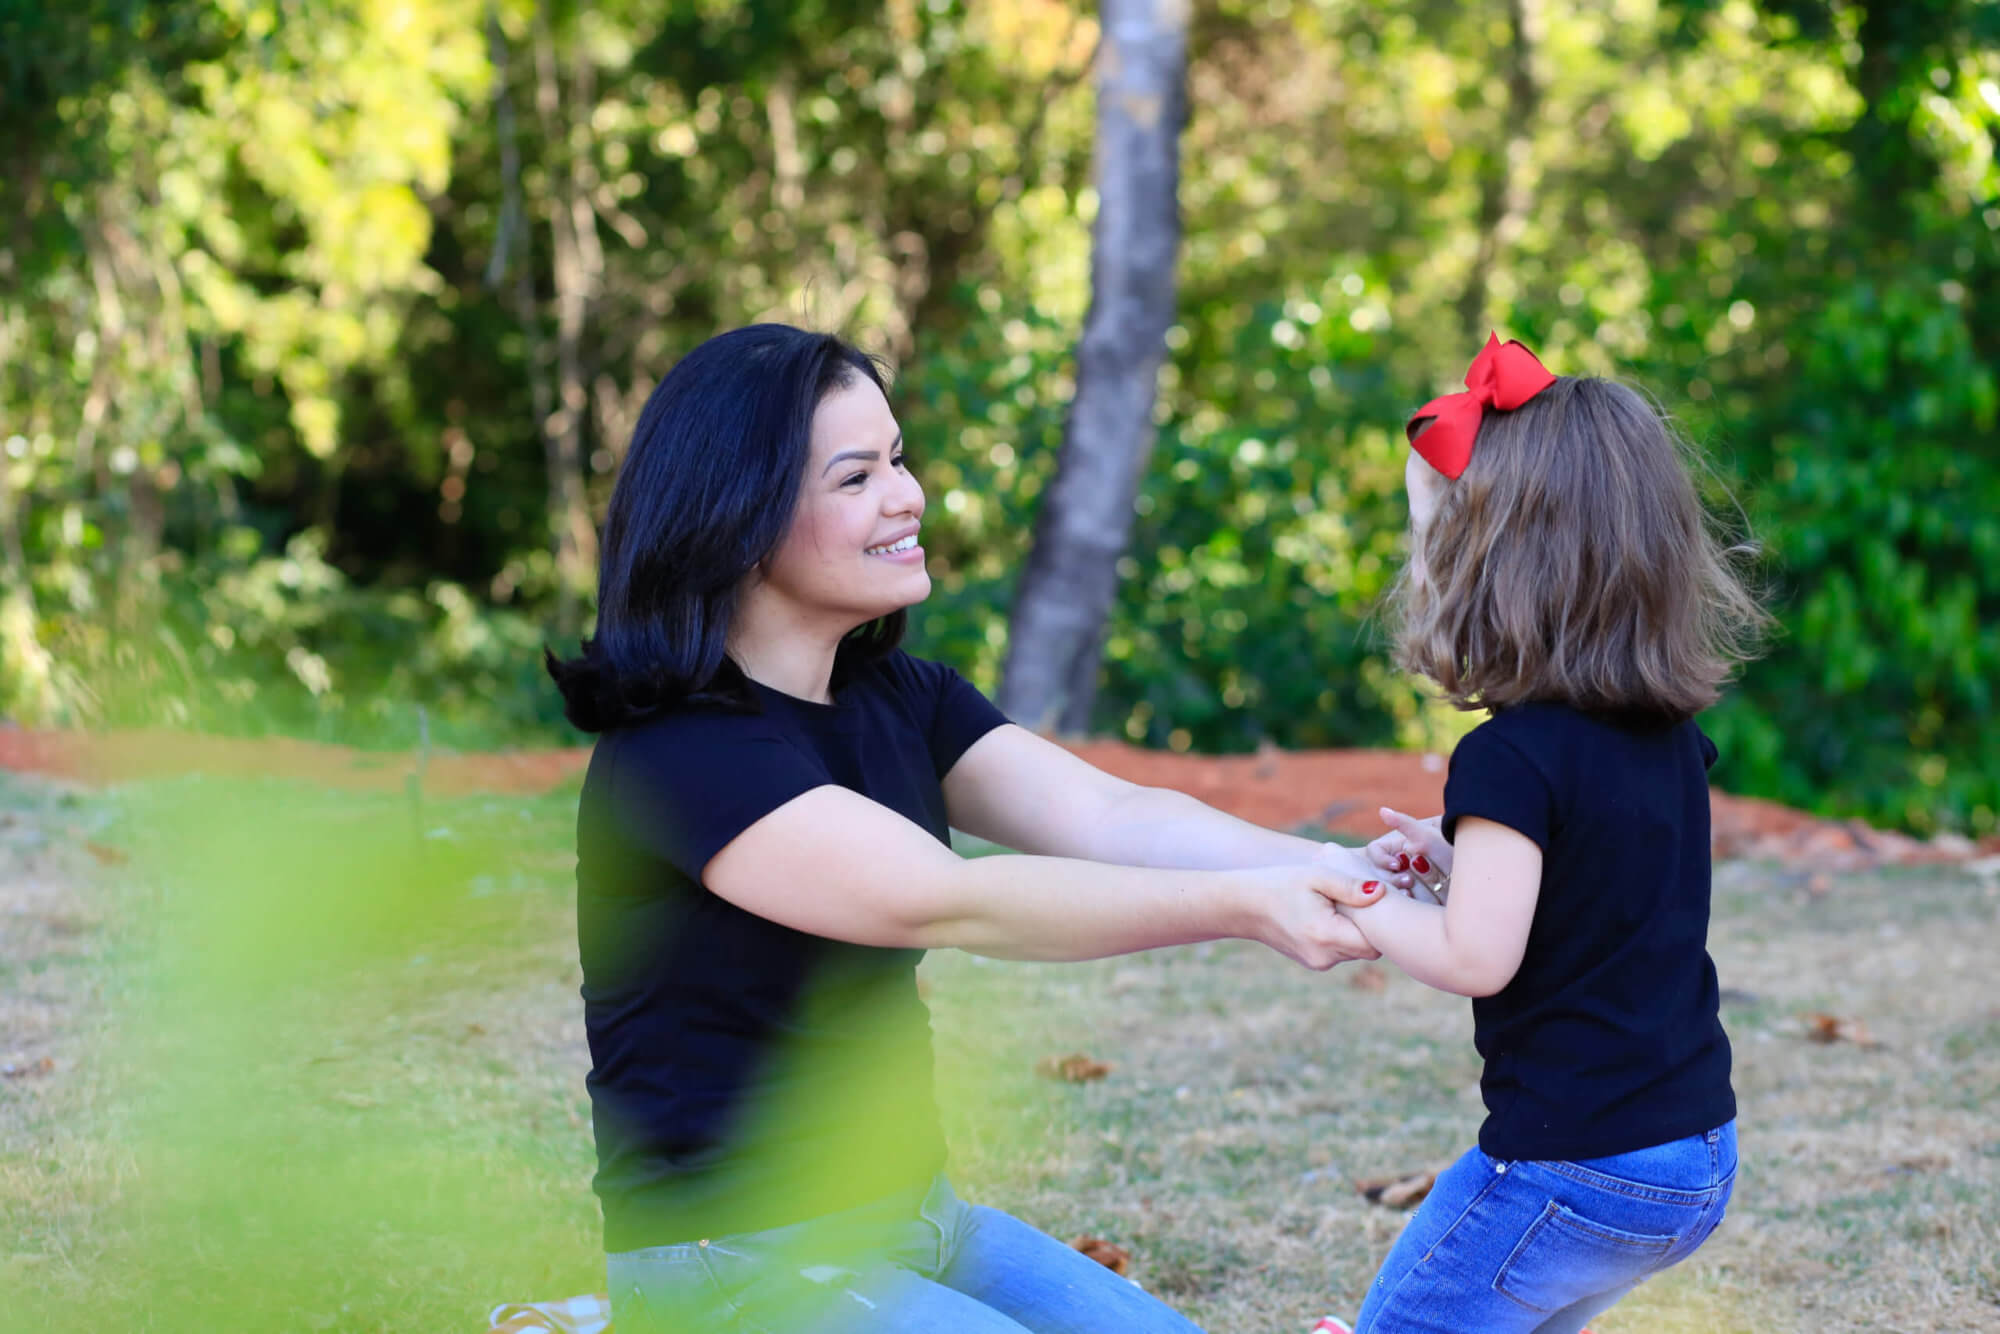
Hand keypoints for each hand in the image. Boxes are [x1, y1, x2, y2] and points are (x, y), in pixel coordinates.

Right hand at [1256, 862, 1383, 969]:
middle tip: (1365, 899)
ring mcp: (1318, 963)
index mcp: (1326, 935)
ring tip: (1345, 904)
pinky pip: (1341, 951)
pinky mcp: (1314, 962)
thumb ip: (1350, 886)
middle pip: (1370, 948)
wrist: (1243, 906)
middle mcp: (1325, 957)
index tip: (1380, 901)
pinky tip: (1332, 914)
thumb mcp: (1316, 876)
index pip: (1376, 942)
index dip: (1383, 922)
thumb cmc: (1279, 884)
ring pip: (1356, 951)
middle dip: (1372, 927)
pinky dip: (1343, 935)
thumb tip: (1382, 892)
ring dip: (1357, 931)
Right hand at [1364, 807, 1451, 899]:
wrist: (1475, 873)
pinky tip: (1416, 903)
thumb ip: (1403, 823)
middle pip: (1379, 872)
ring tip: (1411, 893)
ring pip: (1389, 889)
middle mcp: (1398, 865)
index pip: (1375, 852)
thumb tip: (1382, 810)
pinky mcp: (1413, 900)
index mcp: (1397, 848)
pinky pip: (1401, 903)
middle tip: (1408, 881)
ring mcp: (1405, 883)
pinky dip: (1406, 902)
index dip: (1381, 859)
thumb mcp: (1428, 836)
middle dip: (1391, 878)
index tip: (1395, 864)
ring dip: (1397, 891)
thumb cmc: (1451, 850)